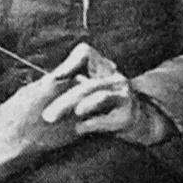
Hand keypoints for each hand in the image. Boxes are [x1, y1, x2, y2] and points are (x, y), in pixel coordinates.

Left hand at [51, 42, 171, 146]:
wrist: (138, 121)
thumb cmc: (105, 104)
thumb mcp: (89, 89)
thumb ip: (69, 82)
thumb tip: (44, 83)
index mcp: (102, 67)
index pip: (86, 53)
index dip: (69, 63)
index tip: (52, 79)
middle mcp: (114, 78)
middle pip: (85, 84)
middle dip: (63, 101)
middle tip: (46, 116)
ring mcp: (123, 95)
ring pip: (99, 97)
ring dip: (78, 107)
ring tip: (61, 116)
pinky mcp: (128, 115)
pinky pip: (110, 118)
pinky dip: (93, 123)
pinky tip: (78, 128)